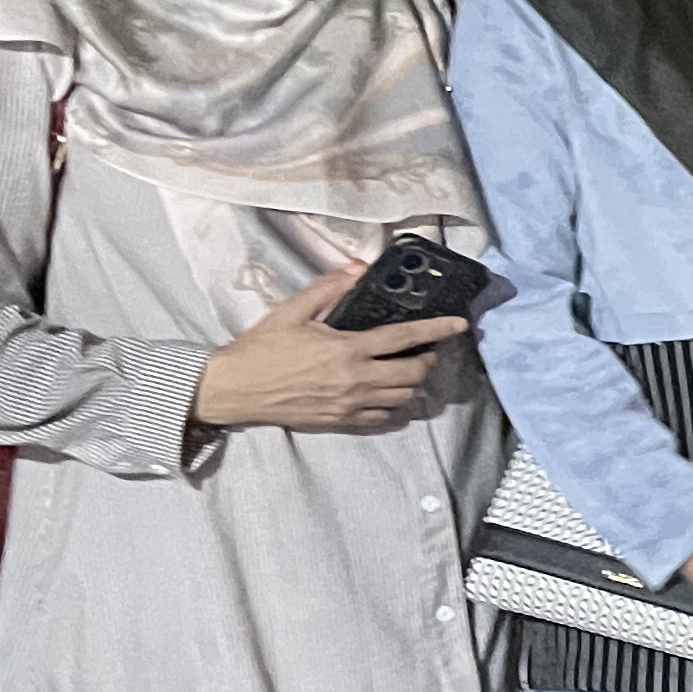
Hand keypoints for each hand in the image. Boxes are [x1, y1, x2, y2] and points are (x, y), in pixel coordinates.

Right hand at [190, 265, 468, 433]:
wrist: (232, 390)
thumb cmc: (259, 350)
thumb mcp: (291, 311)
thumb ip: (328, 289)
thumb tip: (356, 268)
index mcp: (346, 350)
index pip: (404, 338)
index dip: (437, 330)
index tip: (460, 325)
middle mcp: (355, 380)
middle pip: (414, 373)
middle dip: (428, 360)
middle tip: (425, 349)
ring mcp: (350, 405)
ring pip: (403, 398)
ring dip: (413, 383)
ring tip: (408, 369)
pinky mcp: (341, 423)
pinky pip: (383, 419)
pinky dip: (394, 406)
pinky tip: (389, 394)